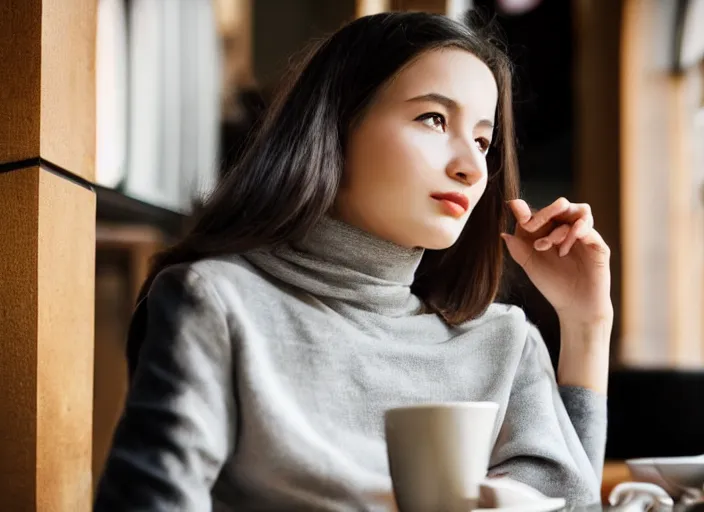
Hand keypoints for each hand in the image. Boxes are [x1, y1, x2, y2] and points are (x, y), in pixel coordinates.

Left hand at [501, 198, 612, 323]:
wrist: (574, 307)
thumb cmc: (553, 285)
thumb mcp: (530, 266)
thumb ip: (518, 249)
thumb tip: (503, 233)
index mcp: (551, 231)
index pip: (541, 213)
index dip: (527, 210)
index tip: (514, 207)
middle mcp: (569, 230)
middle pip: (561, 206)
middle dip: (544, 212)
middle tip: (529, 225)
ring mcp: (585, 236)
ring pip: (577, 212)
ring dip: (558, 225)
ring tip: (546, 245)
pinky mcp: (597, 245)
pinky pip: (588, 228)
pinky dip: (574, 232)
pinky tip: (562, 250)